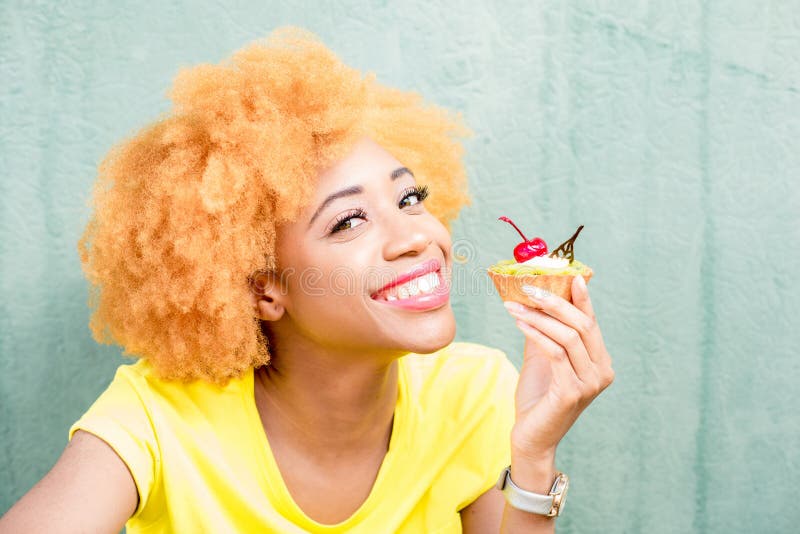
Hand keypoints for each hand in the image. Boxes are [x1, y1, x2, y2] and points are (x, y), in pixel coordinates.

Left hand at [503, 275, 614, 460]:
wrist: (532, 436)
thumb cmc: (538, 398)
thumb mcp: (542, 358)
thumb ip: (544, 332)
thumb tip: (534, 300)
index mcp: (600, 362)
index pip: (591, 322)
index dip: (582, 298)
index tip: (570, 274)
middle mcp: (602, 371)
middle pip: (581, 325)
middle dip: (554, 302)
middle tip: (528, 287)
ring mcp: (590, 383)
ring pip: (566, 336)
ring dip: (537, 317)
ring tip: (513, 305)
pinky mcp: (572, 392)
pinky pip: (554, 353)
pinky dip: (536, 334)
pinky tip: (519, 324)